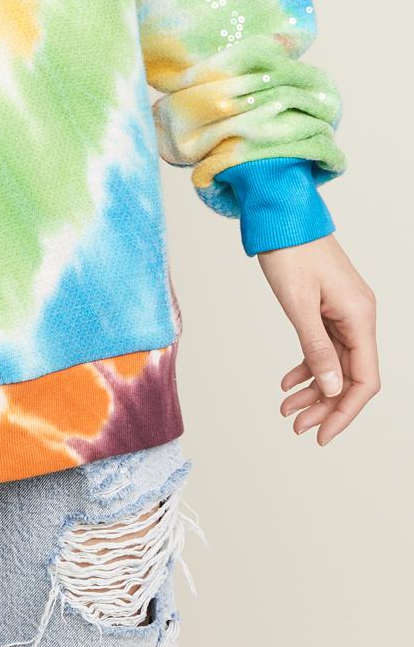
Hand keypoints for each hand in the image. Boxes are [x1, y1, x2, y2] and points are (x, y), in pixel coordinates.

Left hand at [257, 233, 379, 444]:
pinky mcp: (329, 306)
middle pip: (350, 375)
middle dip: (325, 405)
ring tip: (287, 409)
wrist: (281, 213)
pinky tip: (288, 382)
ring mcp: (345, 311)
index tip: (323, 434)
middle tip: (295, 426)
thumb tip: (333, 388)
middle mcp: (359, 316)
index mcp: (360, 316)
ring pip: (335, 363)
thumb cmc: (289, 249)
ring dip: (314, 389)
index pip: (365, 379)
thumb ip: (316, 349)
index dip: (345, 411)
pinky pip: (324, 346)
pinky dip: (308, 365)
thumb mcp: (298, 304)